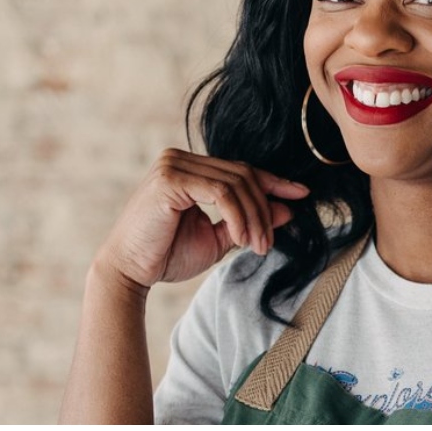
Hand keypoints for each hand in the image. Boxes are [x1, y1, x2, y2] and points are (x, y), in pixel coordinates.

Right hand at [96, 148, 310, 288]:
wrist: (129, 272)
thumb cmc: (166, 255)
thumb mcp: (218, 237)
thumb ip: (248, 220)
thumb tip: (287, 208)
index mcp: (190, 168)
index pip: (240, 169)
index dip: (274, 181)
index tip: (301, 194)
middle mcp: (180, 158)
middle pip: (243, 175)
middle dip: (264, 209)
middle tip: (269, 243)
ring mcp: (173, 164)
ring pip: (236, 184)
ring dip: (254, 217)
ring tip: (258, 246)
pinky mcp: (169, 178)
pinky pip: (220, 193)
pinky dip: (238, 216)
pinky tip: (242, 239)